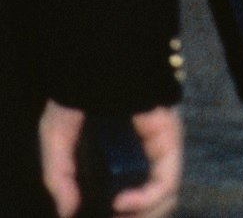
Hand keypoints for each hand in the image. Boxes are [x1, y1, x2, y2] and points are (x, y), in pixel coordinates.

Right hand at [39, 102, 182, 216]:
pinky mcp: (170, 136)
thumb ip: (59, 174)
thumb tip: (66, 211)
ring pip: (164, 195)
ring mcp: (161, 143)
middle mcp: (146, 147)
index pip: (133, 188)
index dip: (123, 212)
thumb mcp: (57, 135)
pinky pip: (167, 178)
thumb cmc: (79, 89)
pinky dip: (147, 198)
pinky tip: (123, 202)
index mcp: (123, 146)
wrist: (99, 56)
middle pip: (152, 197)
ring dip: (143, 216)